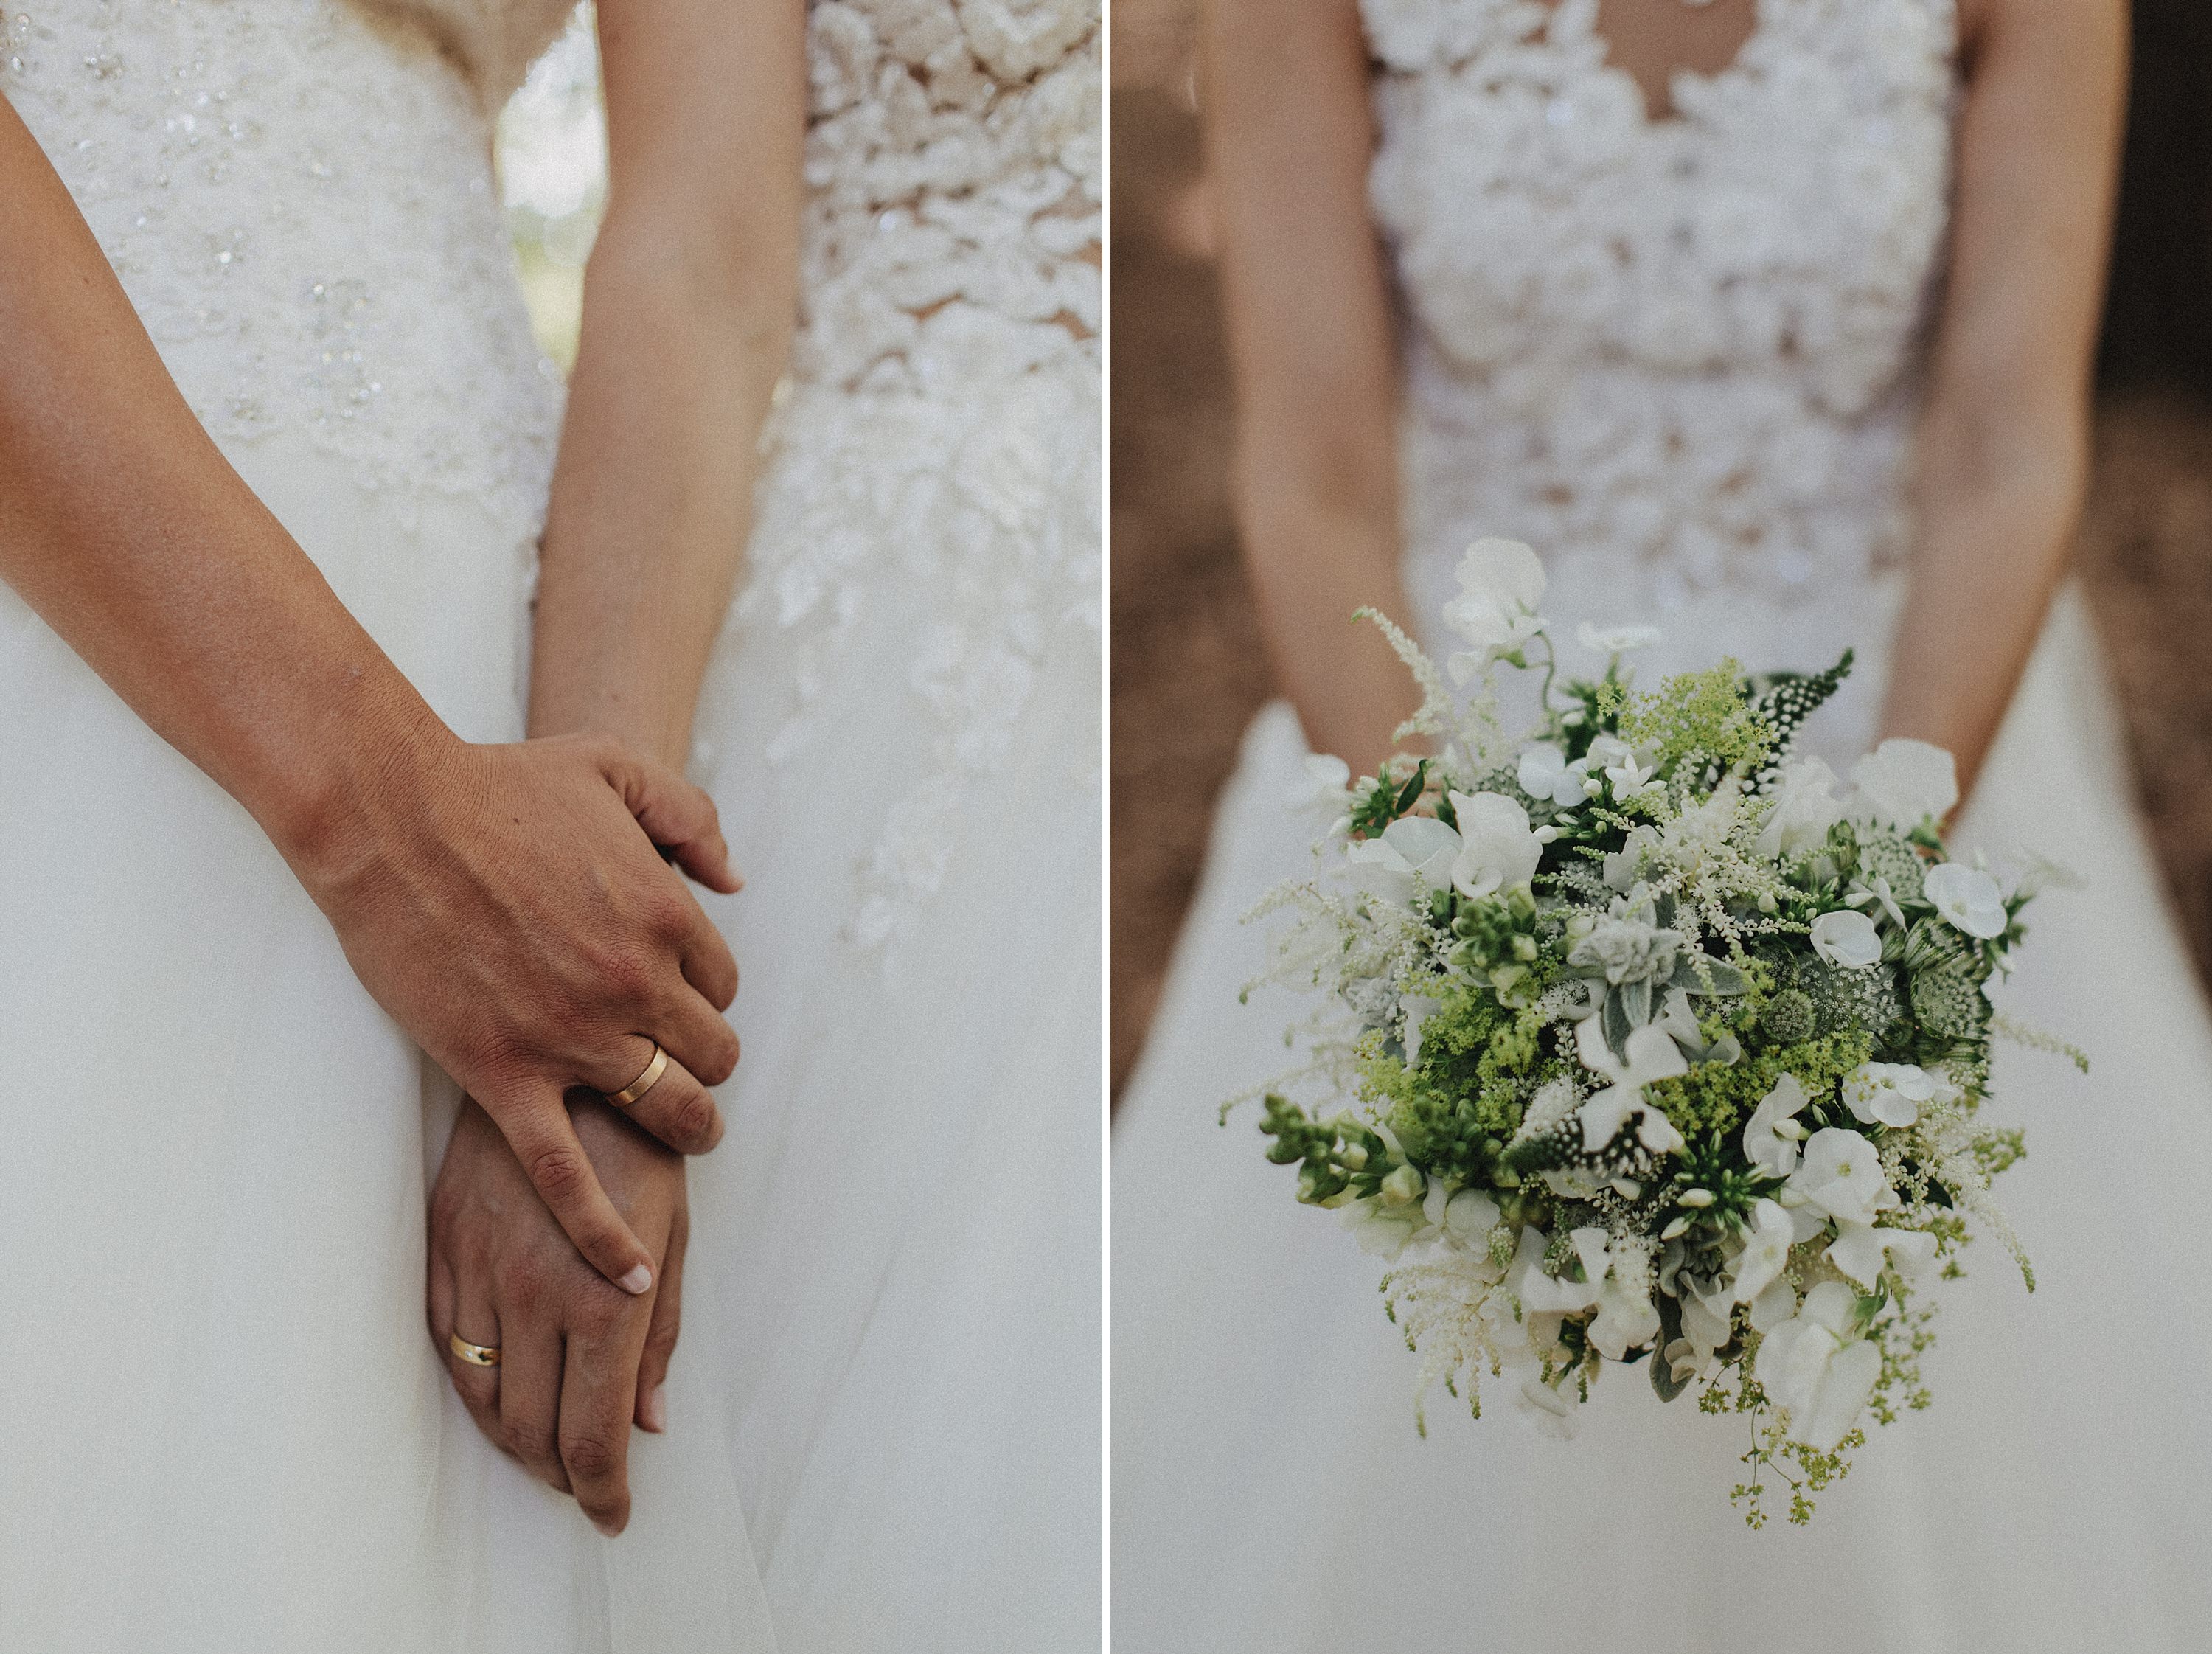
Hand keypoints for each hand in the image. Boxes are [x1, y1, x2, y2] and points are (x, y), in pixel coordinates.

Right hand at [290, 730, 737, 1291]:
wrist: (393, 816)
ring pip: (662, 1112)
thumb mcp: (617, 768)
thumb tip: (735, 876)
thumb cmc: (500, 785)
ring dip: (686, 1129)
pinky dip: (601, 1233)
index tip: (680, 996)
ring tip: (687, 1136)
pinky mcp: (503, 1074)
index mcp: (667, 916)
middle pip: (709, 1055)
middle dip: (706, 1065)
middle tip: (689, 1071)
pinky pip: (564, 1176)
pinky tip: (630, 1277)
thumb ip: (692, 817)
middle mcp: (633, 984)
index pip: (723, 984)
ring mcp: (570, 1036)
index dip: (705, 993)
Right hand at [429, 1096, 687, 1535]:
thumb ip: (658, 1338)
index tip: (612, 1515)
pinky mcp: (445, 1246)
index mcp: (608, 1300)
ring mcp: (482, 1272)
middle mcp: (537, 1295)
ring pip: (484, 1397)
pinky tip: (501, 1392)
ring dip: (515, 1439)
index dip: (602, 1491)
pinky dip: (474, 1385)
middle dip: (561, 1475)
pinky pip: (446, 1344)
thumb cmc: (644, 1152)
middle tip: (584, 1485)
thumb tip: (648, 1423)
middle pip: (534, 1432)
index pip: (593, 1435)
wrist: (574, 1069)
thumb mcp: (675, 1240)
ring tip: (545, 1451)